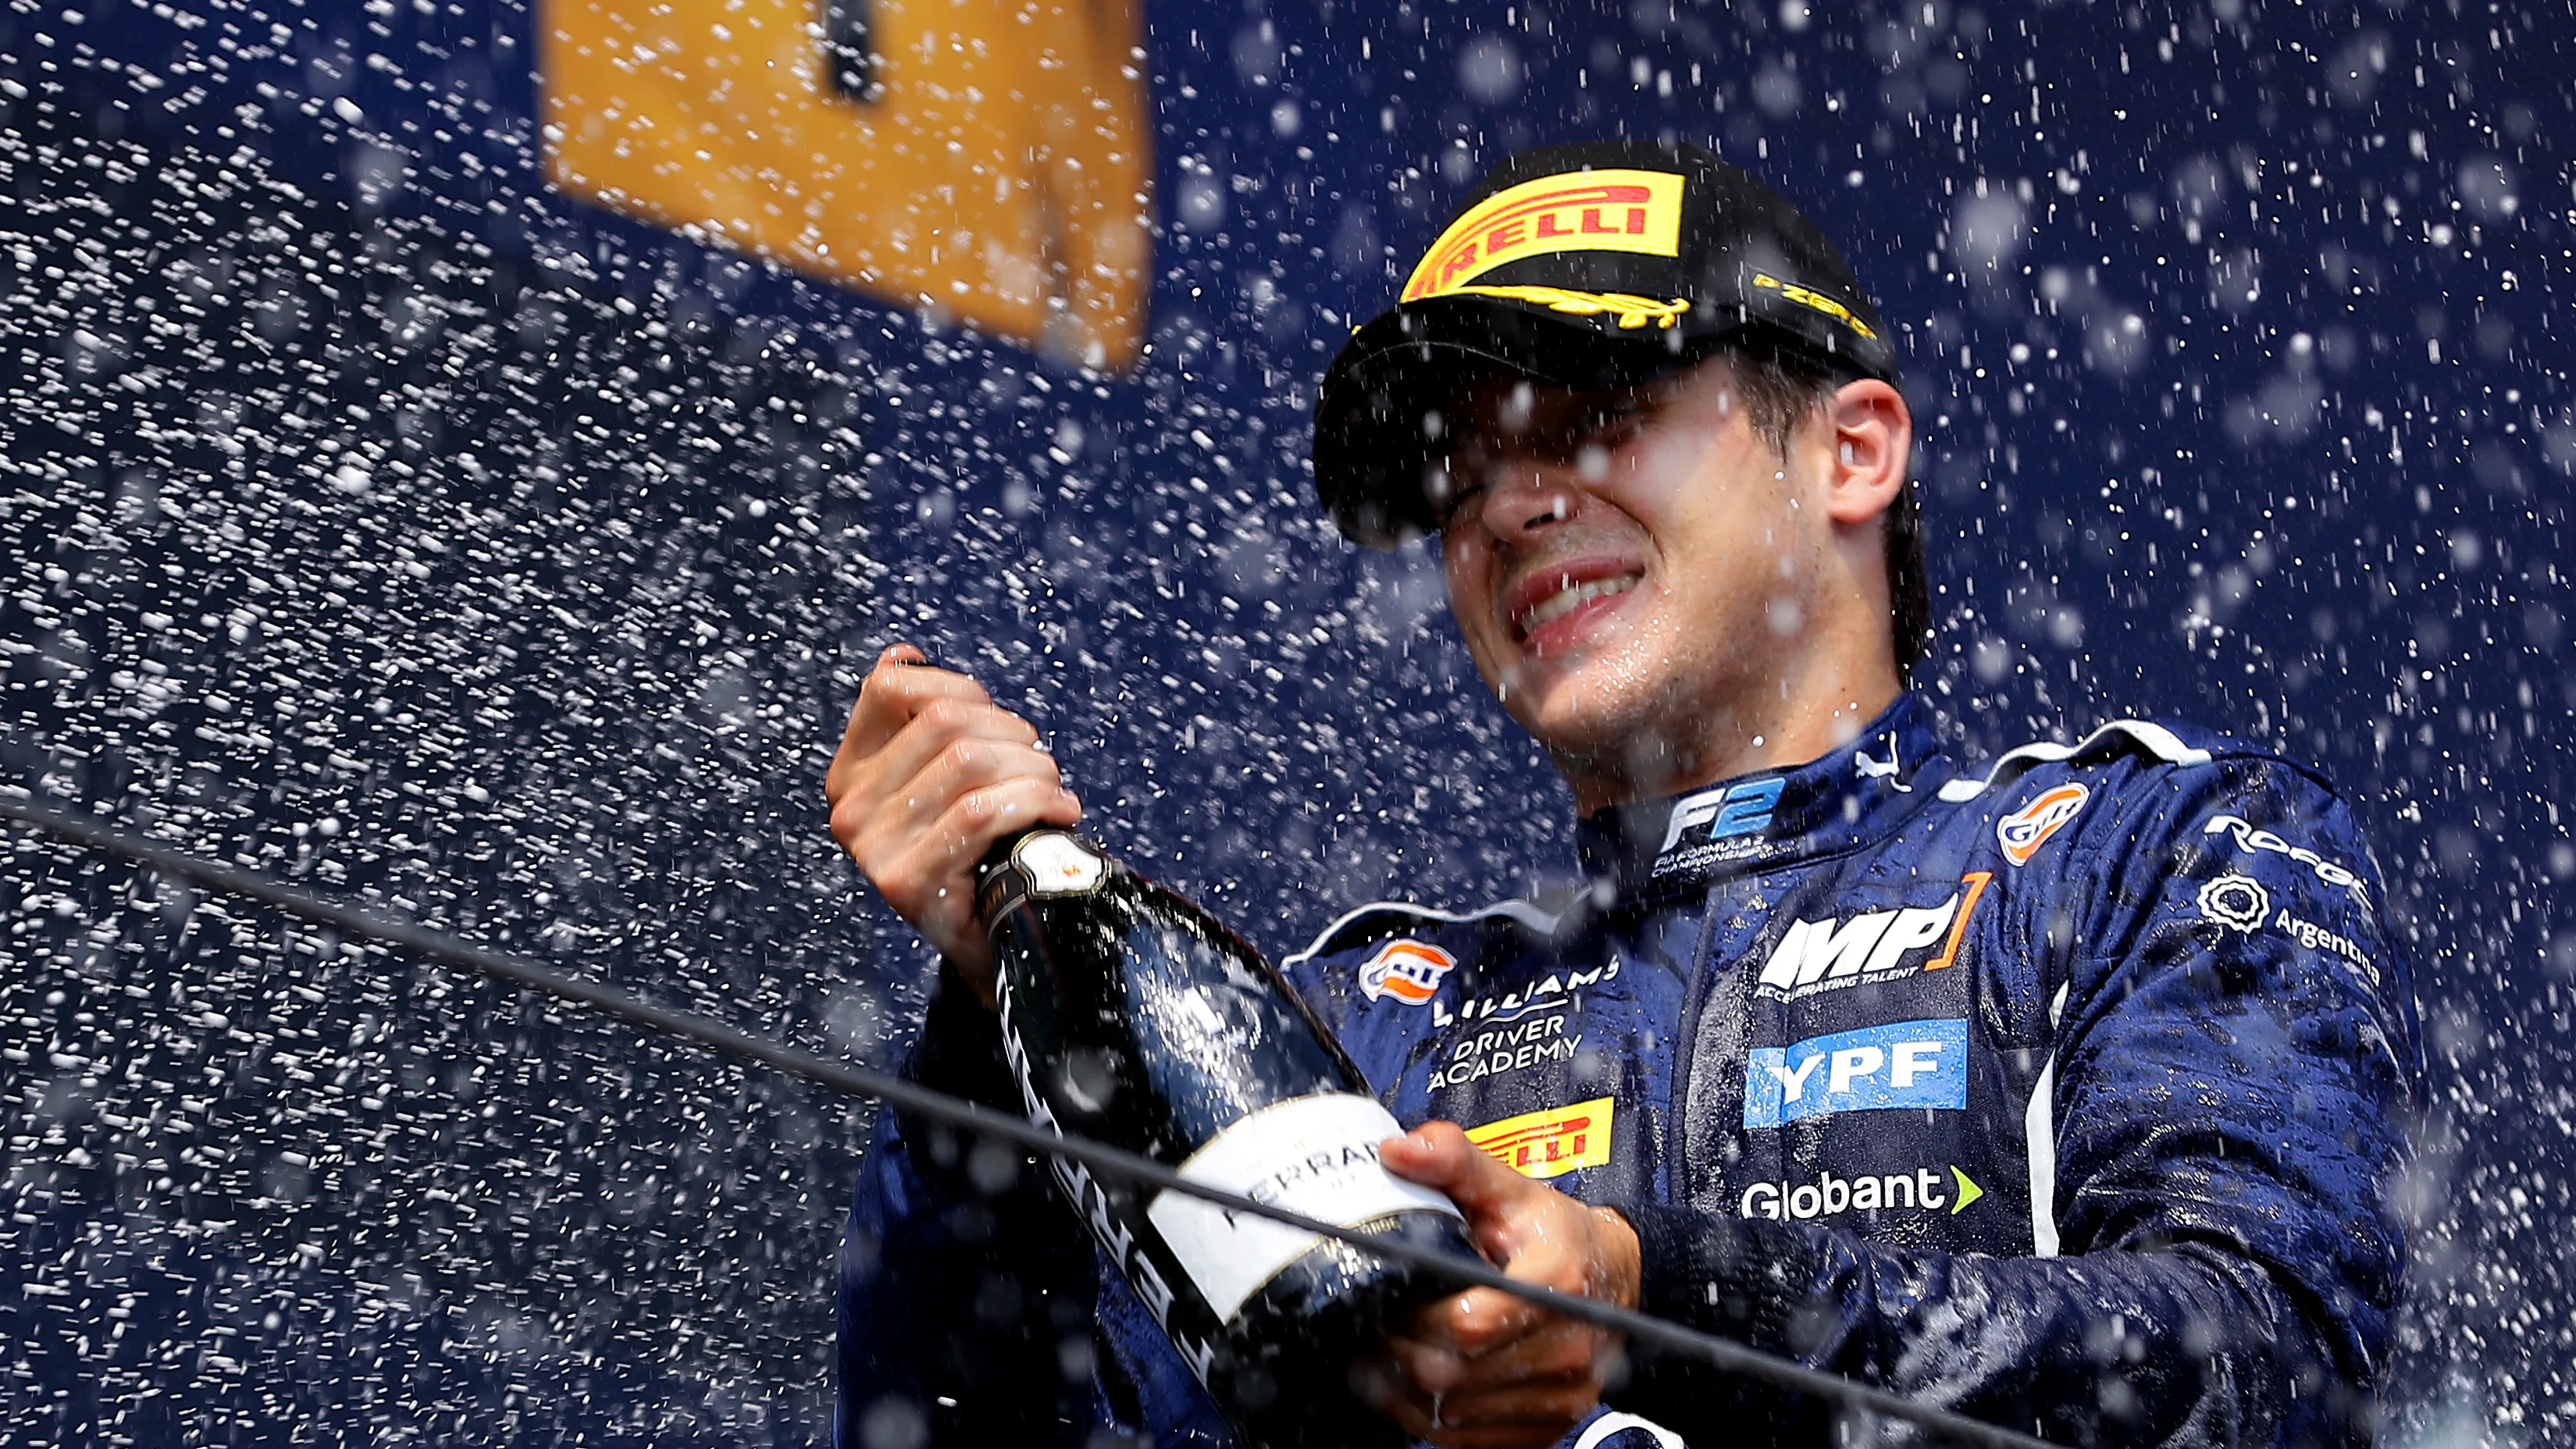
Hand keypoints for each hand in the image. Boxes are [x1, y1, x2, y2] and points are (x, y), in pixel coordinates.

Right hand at [825, 644, 1081, 1002]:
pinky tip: (1059, 811)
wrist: (990, 943)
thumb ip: (919, 721)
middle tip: (1040, 763)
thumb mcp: (942, 782)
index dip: (958, 686)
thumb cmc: (977, 852)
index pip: (890, 688)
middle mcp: (849, 807)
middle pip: (945, 720)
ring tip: (1052, 790)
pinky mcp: (906, 882)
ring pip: (970, 762)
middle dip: (1012, 733)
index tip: (995, 717)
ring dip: (1033, 769)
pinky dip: (1034, 802)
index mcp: (851, 771)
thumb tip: (902, 655)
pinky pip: (981, 813)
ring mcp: (873, 847)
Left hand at [1356, 1122, 1641, 1447]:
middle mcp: (1567, 1348)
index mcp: (1556, 1284)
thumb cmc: (1557, 1235)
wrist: (1616, 1278)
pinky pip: (1469, 1440)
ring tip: (1382, 1353)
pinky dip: (1430, 1418)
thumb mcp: (1510, 1187)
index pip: (1467, 1324)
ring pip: (1452, 1416)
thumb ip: (1454, 1160)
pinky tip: (1410, 1386)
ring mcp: (1562, 1396)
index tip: (1383, 1299)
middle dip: (1396, 1354)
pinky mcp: (1549, 1427)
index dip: (1412, 1318)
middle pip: (1452, 1376)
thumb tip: (1398, 1151)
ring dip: (1404, 1392)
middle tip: (1369, 1327)